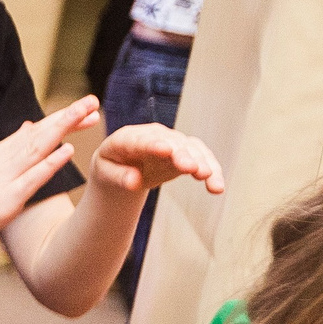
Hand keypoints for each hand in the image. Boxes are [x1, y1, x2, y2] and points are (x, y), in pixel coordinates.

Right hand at [0, 96, 99, 247]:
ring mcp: (4, 178)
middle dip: (67, 116)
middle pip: (39, 134)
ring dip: (63, 129)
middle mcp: (1, 161)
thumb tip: (28, 127)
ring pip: (38, 148)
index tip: (85, 108)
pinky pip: (32, 178)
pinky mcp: (6, 199)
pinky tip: (67, 150)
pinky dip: (50, 163)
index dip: (60, 118)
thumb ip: (9, 149)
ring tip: (87, 114)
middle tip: (92, 101)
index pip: (34, 131)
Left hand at [91, 122, 224, 198]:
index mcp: (127, 138)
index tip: (164, 150)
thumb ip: (119, 176)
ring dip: (201, 163)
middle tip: (191, 167)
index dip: (153, 144)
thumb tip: (134, 182)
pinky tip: (217, 188)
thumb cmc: (111, 166)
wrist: (123, 166)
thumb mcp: (105, 172)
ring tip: (207, 177)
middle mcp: (154, 136)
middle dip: (182, 154)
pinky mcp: (186, 152)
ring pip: (191, 150)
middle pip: (171, 143)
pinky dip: (212, 172)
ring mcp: (172, 142)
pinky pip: (202, 160)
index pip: (141, 140)